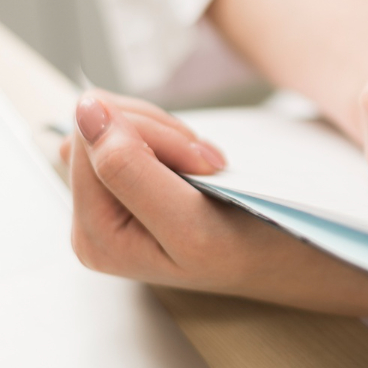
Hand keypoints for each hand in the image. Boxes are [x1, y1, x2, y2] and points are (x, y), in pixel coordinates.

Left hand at [62, 91, 276, 291]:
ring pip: (114, 124)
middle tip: (206, 165)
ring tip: (206, 168)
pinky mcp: (126, 187)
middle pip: (93, 128)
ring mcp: (106, 203)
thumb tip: (84, 109)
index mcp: (93, 234)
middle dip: (157, 134)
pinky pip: (131, 134)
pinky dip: (171, 139)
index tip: (201, 164)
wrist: (283, 258)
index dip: (147, 134)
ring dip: (169, 135)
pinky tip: (198, 167)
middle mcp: (89, 220)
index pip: (87, 138)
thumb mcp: (188, 223)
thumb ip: (128, 168)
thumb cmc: (246, 252)